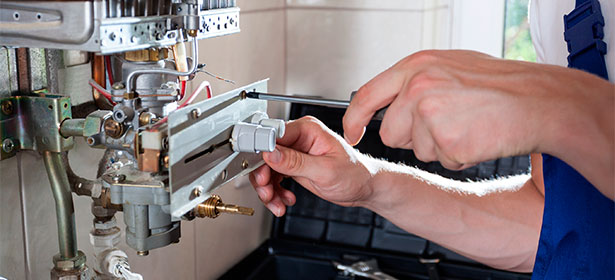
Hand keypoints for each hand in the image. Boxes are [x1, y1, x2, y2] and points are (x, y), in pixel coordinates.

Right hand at [250, 116, 375, 215]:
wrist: (364, 188)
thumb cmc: (354, 174)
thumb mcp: (324, 170)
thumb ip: (295, 162)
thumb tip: (271, 153)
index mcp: (307, 130)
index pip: (274, 136)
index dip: (263, 152)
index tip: (259, 170)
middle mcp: (299, 138)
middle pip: (266, 154)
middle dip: (264, 177)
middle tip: (267, 192)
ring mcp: (294, 153)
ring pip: (266, 169)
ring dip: (268, 189)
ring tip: (276, 202)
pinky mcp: (293, 166)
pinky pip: (273, 178)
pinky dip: (275, 193)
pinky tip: (284, 200)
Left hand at [343, 50, 561, 169]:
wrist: (540, 100)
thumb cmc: (501, 84)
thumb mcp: (451, 67)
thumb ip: (416, 81)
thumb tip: (391, 101)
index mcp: (416, 65)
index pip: (367, 95)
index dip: (356, 119)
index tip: (354, 132)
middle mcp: (418, 86)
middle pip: (391, 133)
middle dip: (414, 137)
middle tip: (450, 123)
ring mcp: (430, 113)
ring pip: (417, 151)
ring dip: (440, 147)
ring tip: (468, 126)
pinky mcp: (446, 140)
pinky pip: (443, 161)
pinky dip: (460, 157)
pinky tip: (478, 137)